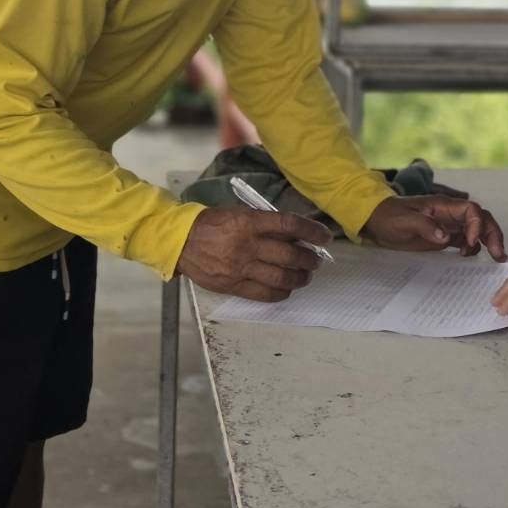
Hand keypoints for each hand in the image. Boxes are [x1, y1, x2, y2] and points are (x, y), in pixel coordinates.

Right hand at [176, 206, 331, 301]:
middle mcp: (248, 245)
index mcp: (250, 222)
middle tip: (316, 260)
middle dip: (310, 259)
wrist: (182, 241)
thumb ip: (265, 223)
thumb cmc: (214, 224)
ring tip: (305, 276)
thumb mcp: (240, 214)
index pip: (290, 225)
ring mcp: (241, 267)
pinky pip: (264, 293)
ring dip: (300, 278)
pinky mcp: (233, 285)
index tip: (325, 237)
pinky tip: (287, 288)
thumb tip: (295, 234)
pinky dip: (281, 292)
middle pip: (290, 255)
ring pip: (281, 277)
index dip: (312, 231)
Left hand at [363, 195, 507, 260]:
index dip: (476, 225)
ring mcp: (448, 225)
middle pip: (480, 219)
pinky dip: (473, 247)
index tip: (471, 242)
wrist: (377, 221)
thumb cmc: (389, 217)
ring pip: (476, 230)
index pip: (470, 210)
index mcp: (442, 206)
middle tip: (499, 254)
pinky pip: (465, 240)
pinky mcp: (444, 236)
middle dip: (492, 234)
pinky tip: (470, 257)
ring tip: (495, 257)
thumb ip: (425, 226)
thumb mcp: (404, 221)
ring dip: (488, 241)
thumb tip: (445, 236)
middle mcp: (450, 214)